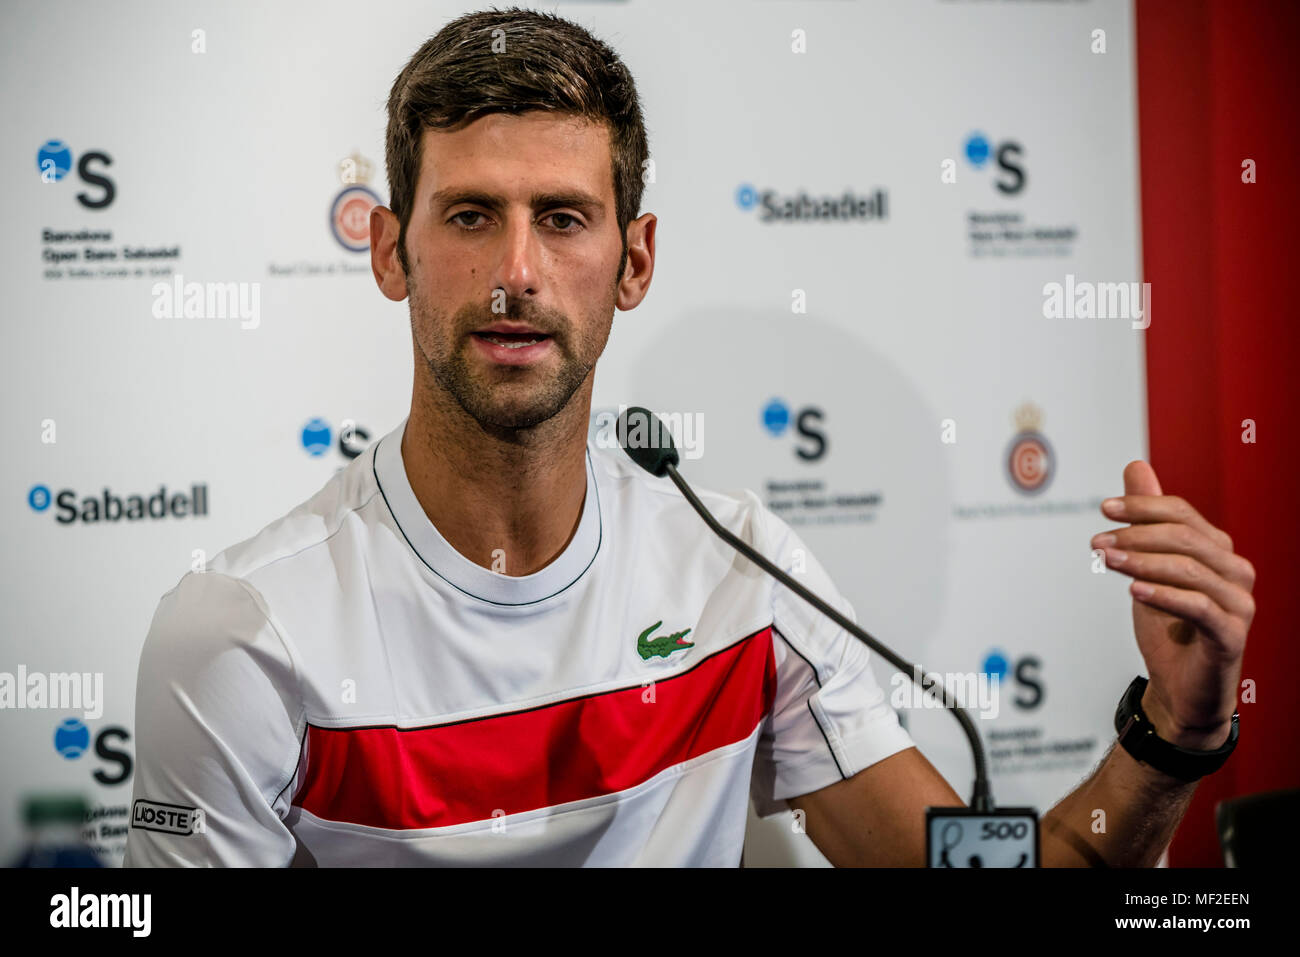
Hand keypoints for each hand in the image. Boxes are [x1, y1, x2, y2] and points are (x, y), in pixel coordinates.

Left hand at [1090, 461, 1254, 750]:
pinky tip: (1134, 591)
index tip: (1104, 508)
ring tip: (1106, 562)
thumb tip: (1136, 466)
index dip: (1143, 507)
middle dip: (1136, 535)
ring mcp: (1238, 604)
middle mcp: (1235, 572)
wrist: (1179, 691)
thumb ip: (1145, 520)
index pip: (1182, 514)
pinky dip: (1164, 595)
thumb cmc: (1167, 630)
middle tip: (1097, 542)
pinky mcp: (1231, 636)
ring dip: (1141, 562)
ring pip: (1189, 570)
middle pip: (1185, 537)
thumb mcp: (1147, 569)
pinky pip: (1198, 608)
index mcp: (1217, 551)